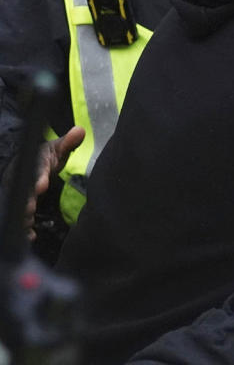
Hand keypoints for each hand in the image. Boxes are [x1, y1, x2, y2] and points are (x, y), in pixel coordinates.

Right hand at [25, 126, 83, 240]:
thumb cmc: (42, 158)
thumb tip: (80, 131)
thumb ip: (67, 143)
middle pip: (23, 191)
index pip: (35, 170)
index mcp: (32, 164)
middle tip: (31, 209)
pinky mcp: (20, 207)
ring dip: (23, 216)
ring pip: (18, 206)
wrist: (24, 165)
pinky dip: (24, 229)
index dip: (38, 177)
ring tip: (28, 225)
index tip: (42, 184)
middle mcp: (22, 180)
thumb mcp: (54, 149)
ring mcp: (19, 194)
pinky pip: (19, 219)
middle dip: (27, 201)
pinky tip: (30, 236)